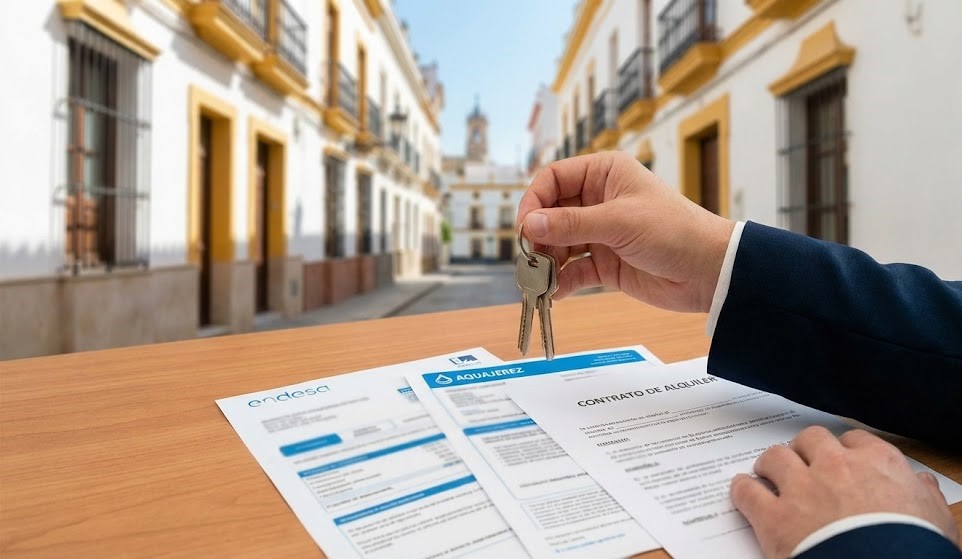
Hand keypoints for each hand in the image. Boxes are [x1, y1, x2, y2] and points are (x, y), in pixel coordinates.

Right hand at [517, 151, 733, 312]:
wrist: (708, 272)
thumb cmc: (673, 231)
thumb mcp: (619, 222)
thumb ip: (571, 224)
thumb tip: (528, 224)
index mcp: (604, 174)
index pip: (553, 179)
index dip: (534, 201)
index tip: (525, 227)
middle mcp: (598, 200)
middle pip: (550, 213)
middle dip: (537, 236)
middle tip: (529, 258)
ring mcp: (600, 233)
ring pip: (558, 244)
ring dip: (546, 262)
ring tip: (539, 280)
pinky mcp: (605, 263)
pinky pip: (572, 270)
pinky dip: (561, 282)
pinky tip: (553, 294)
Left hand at [730, 426, 958, 558]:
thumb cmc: (916, 547)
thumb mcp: (935, 518)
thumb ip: (923, 495)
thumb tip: (921, 485)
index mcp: (876, 462)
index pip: (852, 439)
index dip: (842, 450)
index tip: (839, 459)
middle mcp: (835, 466)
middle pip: (809, 439)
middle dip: (804, 450)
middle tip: (801, 464)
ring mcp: (801, 488)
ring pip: (774, 457)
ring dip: (770, 465)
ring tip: (768, 474)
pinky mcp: (775, 517)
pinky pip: (747, 492)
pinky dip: (743, 491)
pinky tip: (744, 493)